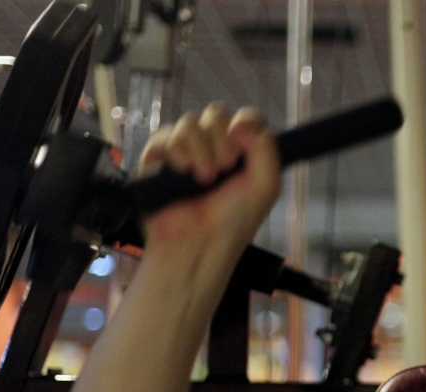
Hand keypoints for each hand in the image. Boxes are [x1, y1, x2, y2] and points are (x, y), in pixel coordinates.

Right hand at [139, 104, 280, 275]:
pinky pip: (164, 135)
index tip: (241, 149)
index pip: (245, 118)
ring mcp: (185, 152)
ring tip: (203, 179)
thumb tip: (240, 122)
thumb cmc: (233, 222)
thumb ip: (266, 148)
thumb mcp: (265, 186)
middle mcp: (214, 148)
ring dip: (199, 148)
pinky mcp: (159, 159)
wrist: (198, 243)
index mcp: (242, 153)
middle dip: (220, 139)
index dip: (244, 125)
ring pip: (189, 122)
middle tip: (223, 169)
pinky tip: (182, 172)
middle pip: (216, 114)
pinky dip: (175, 151)